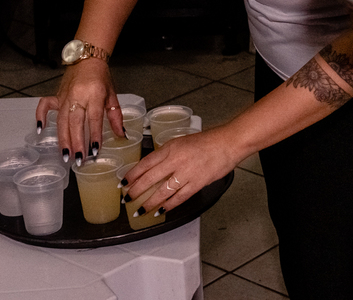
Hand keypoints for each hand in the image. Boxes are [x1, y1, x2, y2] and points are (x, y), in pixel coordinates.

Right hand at [36, 58, 122, 164]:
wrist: (87, 58)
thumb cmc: (101, 77)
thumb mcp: (112, 95)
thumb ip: (116, 116)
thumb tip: (121, 134)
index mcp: (94, 94)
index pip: (94, 118)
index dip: (94, 135)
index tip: (94, 150)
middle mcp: (78, 96)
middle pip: (75, 122)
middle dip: (76, 142)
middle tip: (79, 159)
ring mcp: (65, 96)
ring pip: (61, 120)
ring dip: (63, 139)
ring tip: (66, 154)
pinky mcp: (56, 95)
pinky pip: (44, 106)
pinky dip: (40, 117)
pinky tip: (40, 130)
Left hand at [124, 128, 238, 216]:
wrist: (229, 143)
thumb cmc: (209, 141)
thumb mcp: (182, 141)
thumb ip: (168, 153)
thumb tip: (155, 167)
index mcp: (171, 147)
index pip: (146, 163)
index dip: (132, 174)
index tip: (123, 182)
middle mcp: (176, 160)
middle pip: (149, 178)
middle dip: (136, 191)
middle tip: (127, 199)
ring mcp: (187, 173)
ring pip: (162, 191)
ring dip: (149, 203)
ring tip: (140, 210)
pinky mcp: (197, 183)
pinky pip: (179, 197)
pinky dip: (168, 206)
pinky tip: (161, 211)